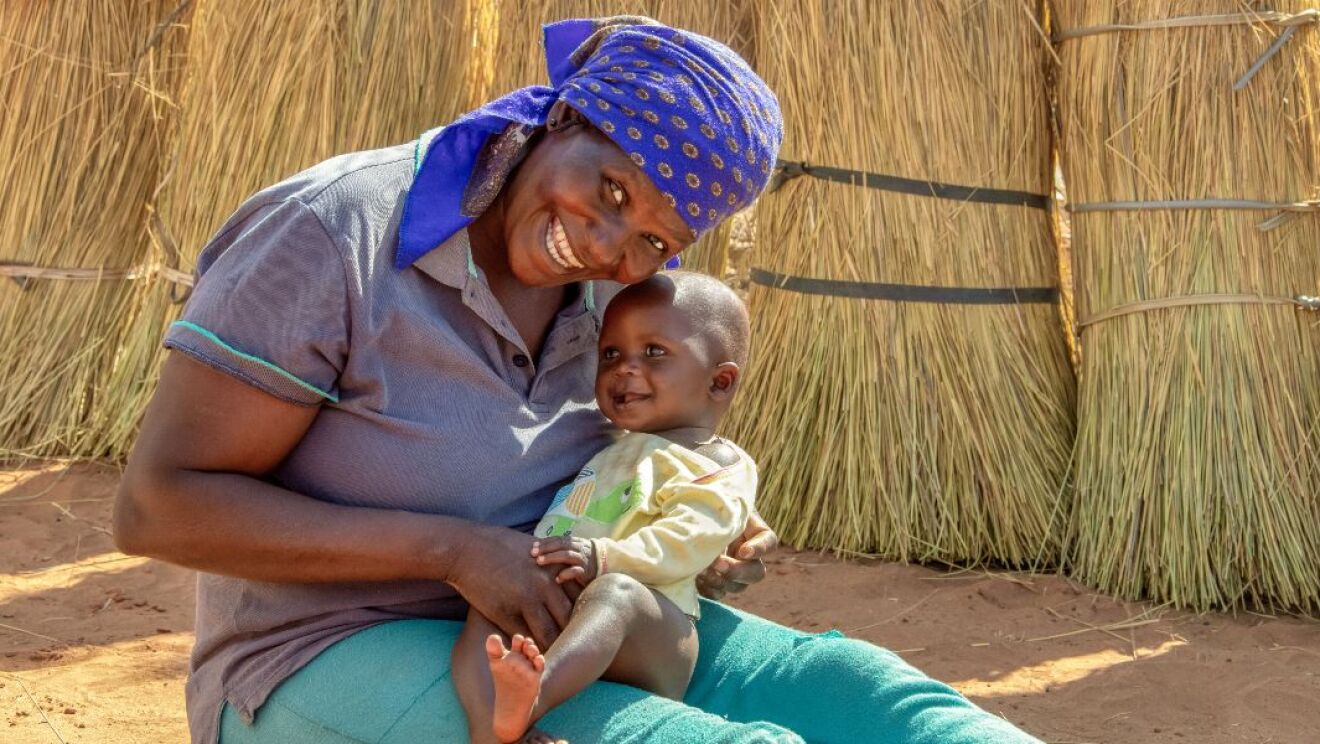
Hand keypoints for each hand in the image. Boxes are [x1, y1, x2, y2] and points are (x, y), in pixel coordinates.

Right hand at [447, 525, 573, 648]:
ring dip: (553, 646)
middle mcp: (544, 586)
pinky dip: (530, 647)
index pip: (579, 598)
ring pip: (550, 634)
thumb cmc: (499, 546)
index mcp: (554, 569)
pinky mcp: (505, 614)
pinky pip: (525, 638)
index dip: (582, 613)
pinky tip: (531, 653)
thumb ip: (552, 563)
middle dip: (572, 634)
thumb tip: (569, 572)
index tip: (582, 624)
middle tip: (573, 646)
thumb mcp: (534, 548)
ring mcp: (525, 601)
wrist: (466, 550)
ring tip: (555, 656)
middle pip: (569, 619)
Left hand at [531, 536, 597, 585]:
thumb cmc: (585, 559)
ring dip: (553, 557)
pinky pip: (576, 571)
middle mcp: (579, 549)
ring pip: (567, 555)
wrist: (607, 565)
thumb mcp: (575, 551)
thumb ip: (562, 549)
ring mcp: (583, 560)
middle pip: (561, 545)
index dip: (546, 542)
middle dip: (546, 548)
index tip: (533, 546)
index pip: (559, 539)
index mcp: (575, 543)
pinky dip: (566, 574)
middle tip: (532, 553)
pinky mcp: (587, 572)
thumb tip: (541, 550)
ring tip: (539, 561)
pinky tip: (557, 578)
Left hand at [697, 510, 777, 600]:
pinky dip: (708, 590)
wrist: (693, 515)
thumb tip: (719, 521)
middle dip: (737, 571)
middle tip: (718, 564)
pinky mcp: (717, 582)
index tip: (744, 551)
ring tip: (701, 571)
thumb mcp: (722, 502)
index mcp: (755, 533)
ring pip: (737, 587)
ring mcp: (734, 572)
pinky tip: (696, 579)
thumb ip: (727, 511)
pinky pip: (718, 594)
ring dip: (721, 582)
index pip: (769, 542)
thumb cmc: (710, 504)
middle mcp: (749, 556)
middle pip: (756, 573)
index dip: (760, 549)